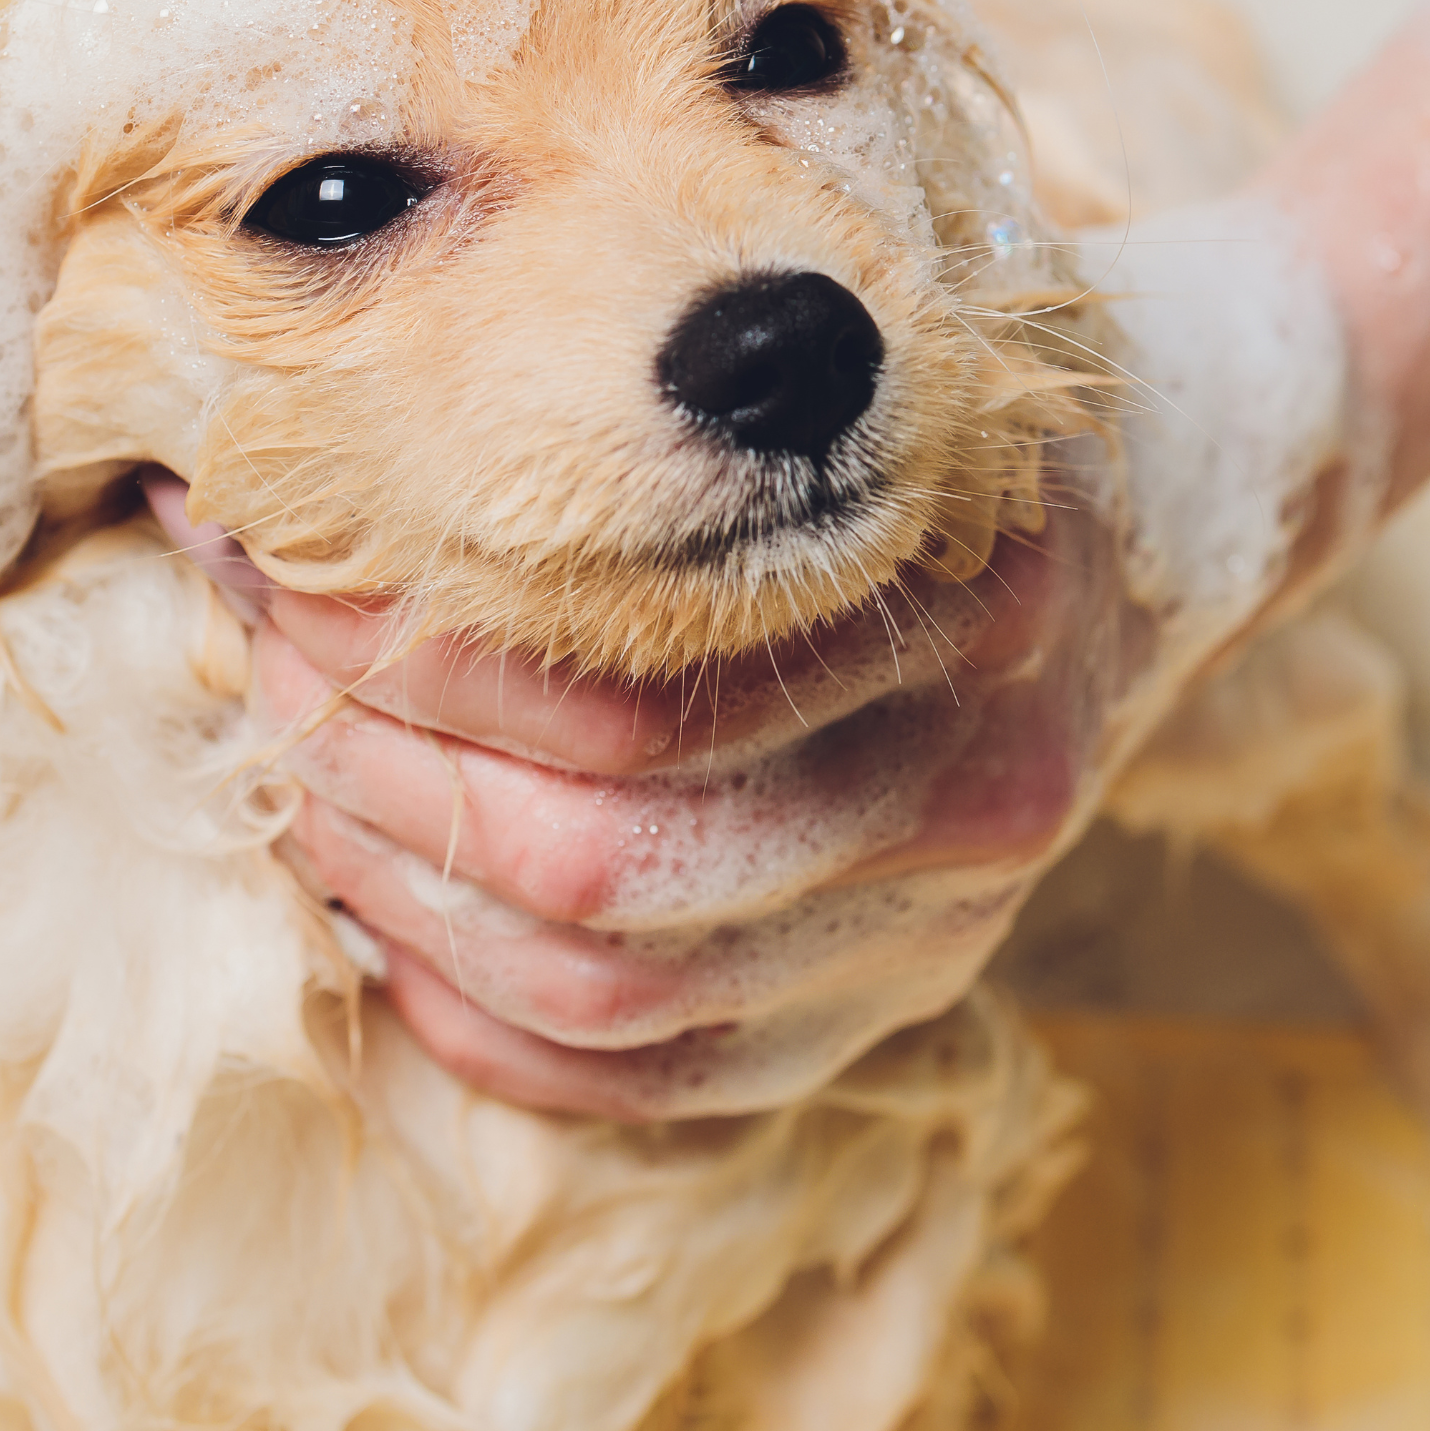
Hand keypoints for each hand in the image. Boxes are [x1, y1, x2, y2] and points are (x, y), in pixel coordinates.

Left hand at [145, 472, 1143, 1121]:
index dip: (414, 650)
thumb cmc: (954, 400)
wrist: (1169, 501)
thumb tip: (363, 422)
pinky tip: (381, 919)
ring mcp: (938, 932)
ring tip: (292, 767)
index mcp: (975, 615)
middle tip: (259, 647)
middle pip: (593, 871)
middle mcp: (971, 801)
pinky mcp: (888, 1010)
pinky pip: (642, 1082)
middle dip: (369, 770)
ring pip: (596, 996)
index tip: (278, 541)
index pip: (629, 702)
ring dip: (392, 891)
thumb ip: (680, 401)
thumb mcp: (853, 348)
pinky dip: (475, 1020)